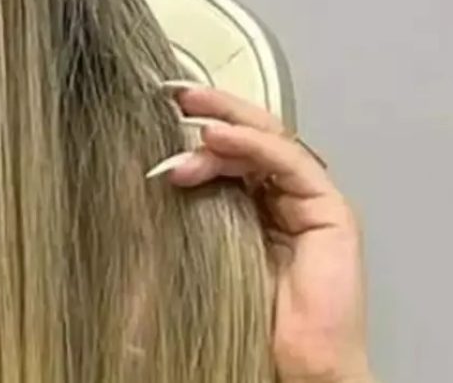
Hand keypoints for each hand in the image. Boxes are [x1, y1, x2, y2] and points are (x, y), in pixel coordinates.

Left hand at [147, 84, 373, 382]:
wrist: (284, 369)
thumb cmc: (238, 324)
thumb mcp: (182, 254)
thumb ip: (161, 219)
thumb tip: (120, 182)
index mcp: (243, 207)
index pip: (222, 150)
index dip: (193, 125)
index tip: (153, 106)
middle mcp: (277, 200)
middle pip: (248, 137)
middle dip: (210, 111)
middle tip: (172, 96)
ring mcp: (306, 204)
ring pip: (269, 140)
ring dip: (225, 124)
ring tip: (188, 117)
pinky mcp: (331, 213)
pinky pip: (291, 161)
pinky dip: (253, 143)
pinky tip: (216, 138)